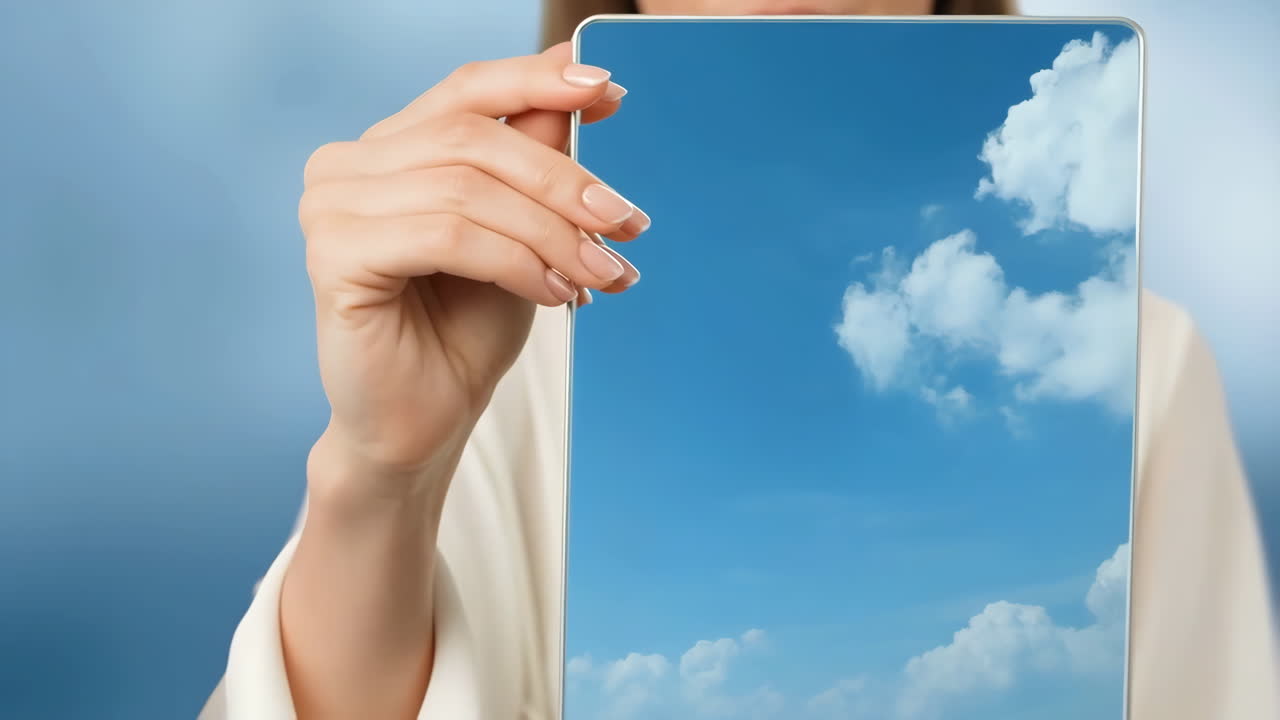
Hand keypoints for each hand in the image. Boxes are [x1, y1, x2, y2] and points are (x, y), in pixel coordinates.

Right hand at [298, 42, 647, 487]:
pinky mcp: (334, 257)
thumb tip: (583, 77)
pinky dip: (515, 262)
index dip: (539, 81)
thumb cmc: (465, 330)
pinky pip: (447, 236)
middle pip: (474, 138)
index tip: (610, 90)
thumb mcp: (522, 231)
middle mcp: (347, 166)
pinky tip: (552, 293)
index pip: (467, 90)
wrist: (424, 423)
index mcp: (389, 148)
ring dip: (551, 233)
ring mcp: (331, 208)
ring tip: (599, 274)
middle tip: (626, 224)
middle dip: (564, 181)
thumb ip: (537, 156)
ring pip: (467, 189)